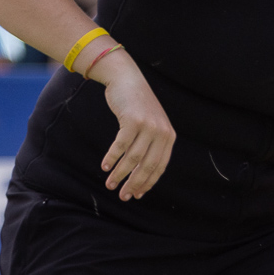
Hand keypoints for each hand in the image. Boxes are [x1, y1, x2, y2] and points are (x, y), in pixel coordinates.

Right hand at [96, 53, 175, 201]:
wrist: (126, 78)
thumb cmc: (136, 105)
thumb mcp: (149, 125)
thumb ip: (149, 145)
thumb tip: (139, 174)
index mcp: (168, 136)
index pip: (159, 167)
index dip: (147, 183)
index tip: (136, 195)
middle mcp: (161, 132)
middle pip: (147, 166)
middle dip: (134, 184)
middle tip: (122, 196)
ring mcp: (148, 126)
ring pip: (133, 158)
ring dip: (120, 174)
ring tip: (109, 184)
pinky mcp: (133, 120)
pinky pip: (121, 145)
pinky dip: (112, 158)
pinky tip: (105, 166)